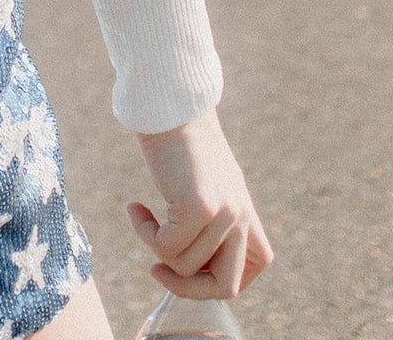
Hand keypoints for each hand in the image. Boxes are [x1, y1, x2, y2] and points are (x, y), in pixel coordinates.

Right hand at [127, 107, 273, 299]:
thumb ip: (212, 218)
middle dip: (188, 288)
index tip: (187, 265)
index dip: (221, 276)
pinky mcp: (199, 207)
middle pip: (227, 286)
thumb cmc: (178, 141)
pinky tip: (135, 207)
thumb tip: (188, 265)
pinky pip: (165, 247)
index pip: (257, 265)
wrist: (169, 104)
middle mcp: (241, 214)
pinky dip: (144, 232)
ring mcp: (224, 213)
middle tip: (157, 268)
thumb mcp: (205, 183)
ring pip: (185, 267)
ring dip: (155, 248)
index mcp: (246, 209)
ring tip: (142, 216)